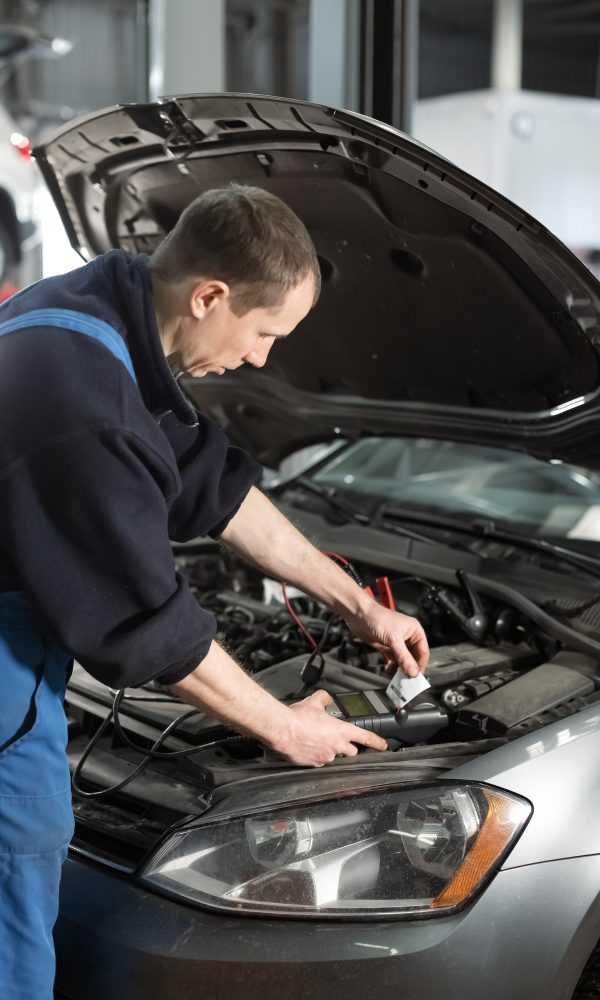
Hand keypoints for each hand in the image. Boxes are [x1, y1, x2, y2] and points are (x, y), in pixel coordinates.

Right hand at [272, 690, 386, 766]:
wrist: (282, 730)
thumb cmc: (298, 717)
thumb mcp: (314, 702)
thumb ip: (324, 698)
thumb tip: (327, 697)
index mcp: (341, 731)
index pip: (366, 738)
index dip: (377, 742)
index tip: (383, 745)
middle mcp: (336, 746)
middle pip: (351, 751)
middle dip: (348, 746)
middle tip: (338, 739)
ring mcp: (325, 757)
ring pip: (333, 756)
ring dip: (329, 750)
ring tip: (316, 739)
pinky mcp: (313, 764)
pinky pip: (319, 761)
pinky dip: (316, 755)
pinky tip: (307, 746)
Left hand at [344, 602, 428, 677]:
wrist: (358, 616)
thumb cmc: (377, 618)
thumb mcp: (394, 640)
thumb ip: (404, 657)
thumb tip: (413, 672)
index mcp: (415, 631)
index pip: (423, 652)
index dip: (421, 665)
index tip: (417, 677)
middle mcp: (408, 636)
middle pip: (414, 657)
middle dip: (410, 668)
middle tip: (407, 680)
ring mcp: (397, 642)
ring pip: (404, 660)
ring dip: (401, 669)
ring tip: (398, 677)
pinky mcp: (387, 646)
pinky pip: (394, 660)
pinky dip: (393, 667)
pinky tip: (389, 670)